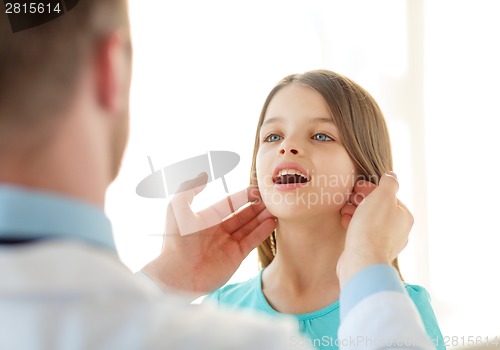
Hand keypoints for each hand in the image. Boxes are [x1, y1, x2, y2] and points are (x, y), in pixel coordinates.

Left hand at [142, 173, 275, 295]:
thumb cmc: (175, 241)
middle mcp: (219, 230)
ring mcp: (228, 244)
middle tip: (272, 198)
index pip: (231, 202)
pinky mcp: (235, 257)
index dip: (244, 195)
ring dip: (262, 217)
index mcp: (207, 217)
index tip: (258, 189)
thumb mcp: (177, 208)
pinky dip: (262, 232)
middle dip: (257, 206)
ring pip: (250, 227)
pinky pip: (252, 241)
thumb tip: (204, 174)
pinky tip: (272, 222)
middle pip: (243, 214)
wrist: (177, 274)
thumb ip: (189, 188)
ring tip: (276, 209)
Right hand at [337, 172, 413, 285]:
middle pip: (378, 209)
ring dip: (356, 212)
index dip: (370, 190)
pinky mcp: (371, 252)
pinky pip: (363, 234)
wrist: (362, 259)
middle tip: (348, 198)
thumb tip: (391, 176)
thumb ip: (389, 183)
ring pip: (369, 221)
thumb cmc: (372, 227)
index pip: (387, 197)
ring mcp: (385, 243)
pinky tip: (345, 222)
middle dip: (361, 200)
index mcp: (404, 217)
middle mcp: (399, 231)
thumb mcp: (382, 196)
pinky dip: (354, 225)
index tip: (356, 187)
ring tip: (344, 209)